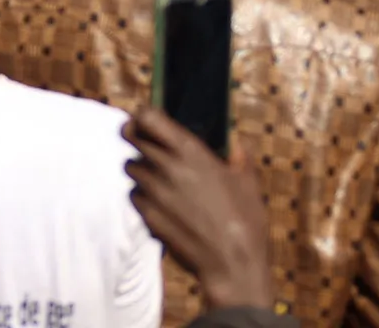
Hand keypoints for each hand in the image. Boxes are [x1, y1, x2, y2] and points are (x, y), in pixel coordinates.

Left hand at [124, 106, 273, 309]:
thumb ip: (240, 158)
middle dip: (136, 138)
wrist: (232, 264)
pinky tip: (159, 203)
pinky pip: (134, 196)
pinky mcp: (147, 215)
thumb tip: (237, 145)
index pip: (148, 117)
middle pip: (131, 138)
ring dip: (140, 169)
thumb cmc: (245, 221)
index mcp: (191, 151)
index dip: (142, 116)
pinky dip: (142, 196)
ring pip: (130, 168)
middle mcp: (167, 166)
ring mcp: (154, 192)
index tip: (144, 120)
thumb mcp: (248, 183)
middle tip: (145, 144)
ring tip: (158, 178)